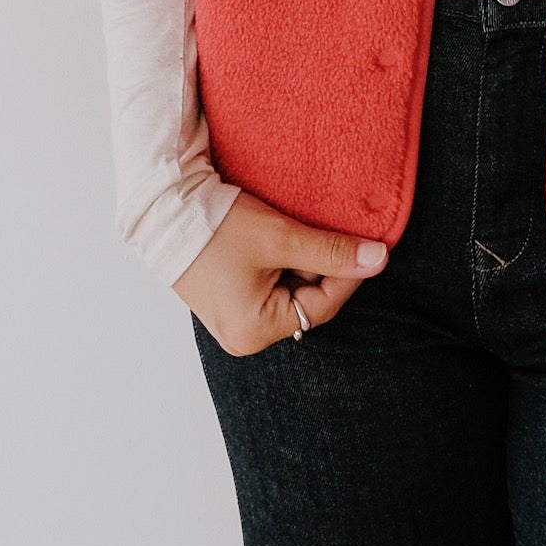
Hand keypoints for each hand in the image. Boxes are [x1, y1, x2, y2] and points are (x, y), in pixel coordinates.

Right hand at [173, 189, 389, 355]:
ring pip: (291, 291)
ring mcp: (234, 319)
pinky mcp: (229, 300)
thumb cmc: (218, 228)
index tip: (369, 246)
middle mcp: (244, 335)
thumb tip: (379, 259)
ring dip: (302, 263)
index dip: (349, 274)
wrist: (165, 209)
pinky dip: (283, 263)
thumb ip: (333, 252)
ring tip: (298, 231)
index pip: (323, 305)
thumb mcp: (281, 238)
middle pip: (307, 301)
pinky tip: (281, 239)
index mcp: (255, 332)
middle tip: (331, 232)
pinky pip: (271, 285)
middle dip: (322, 267)